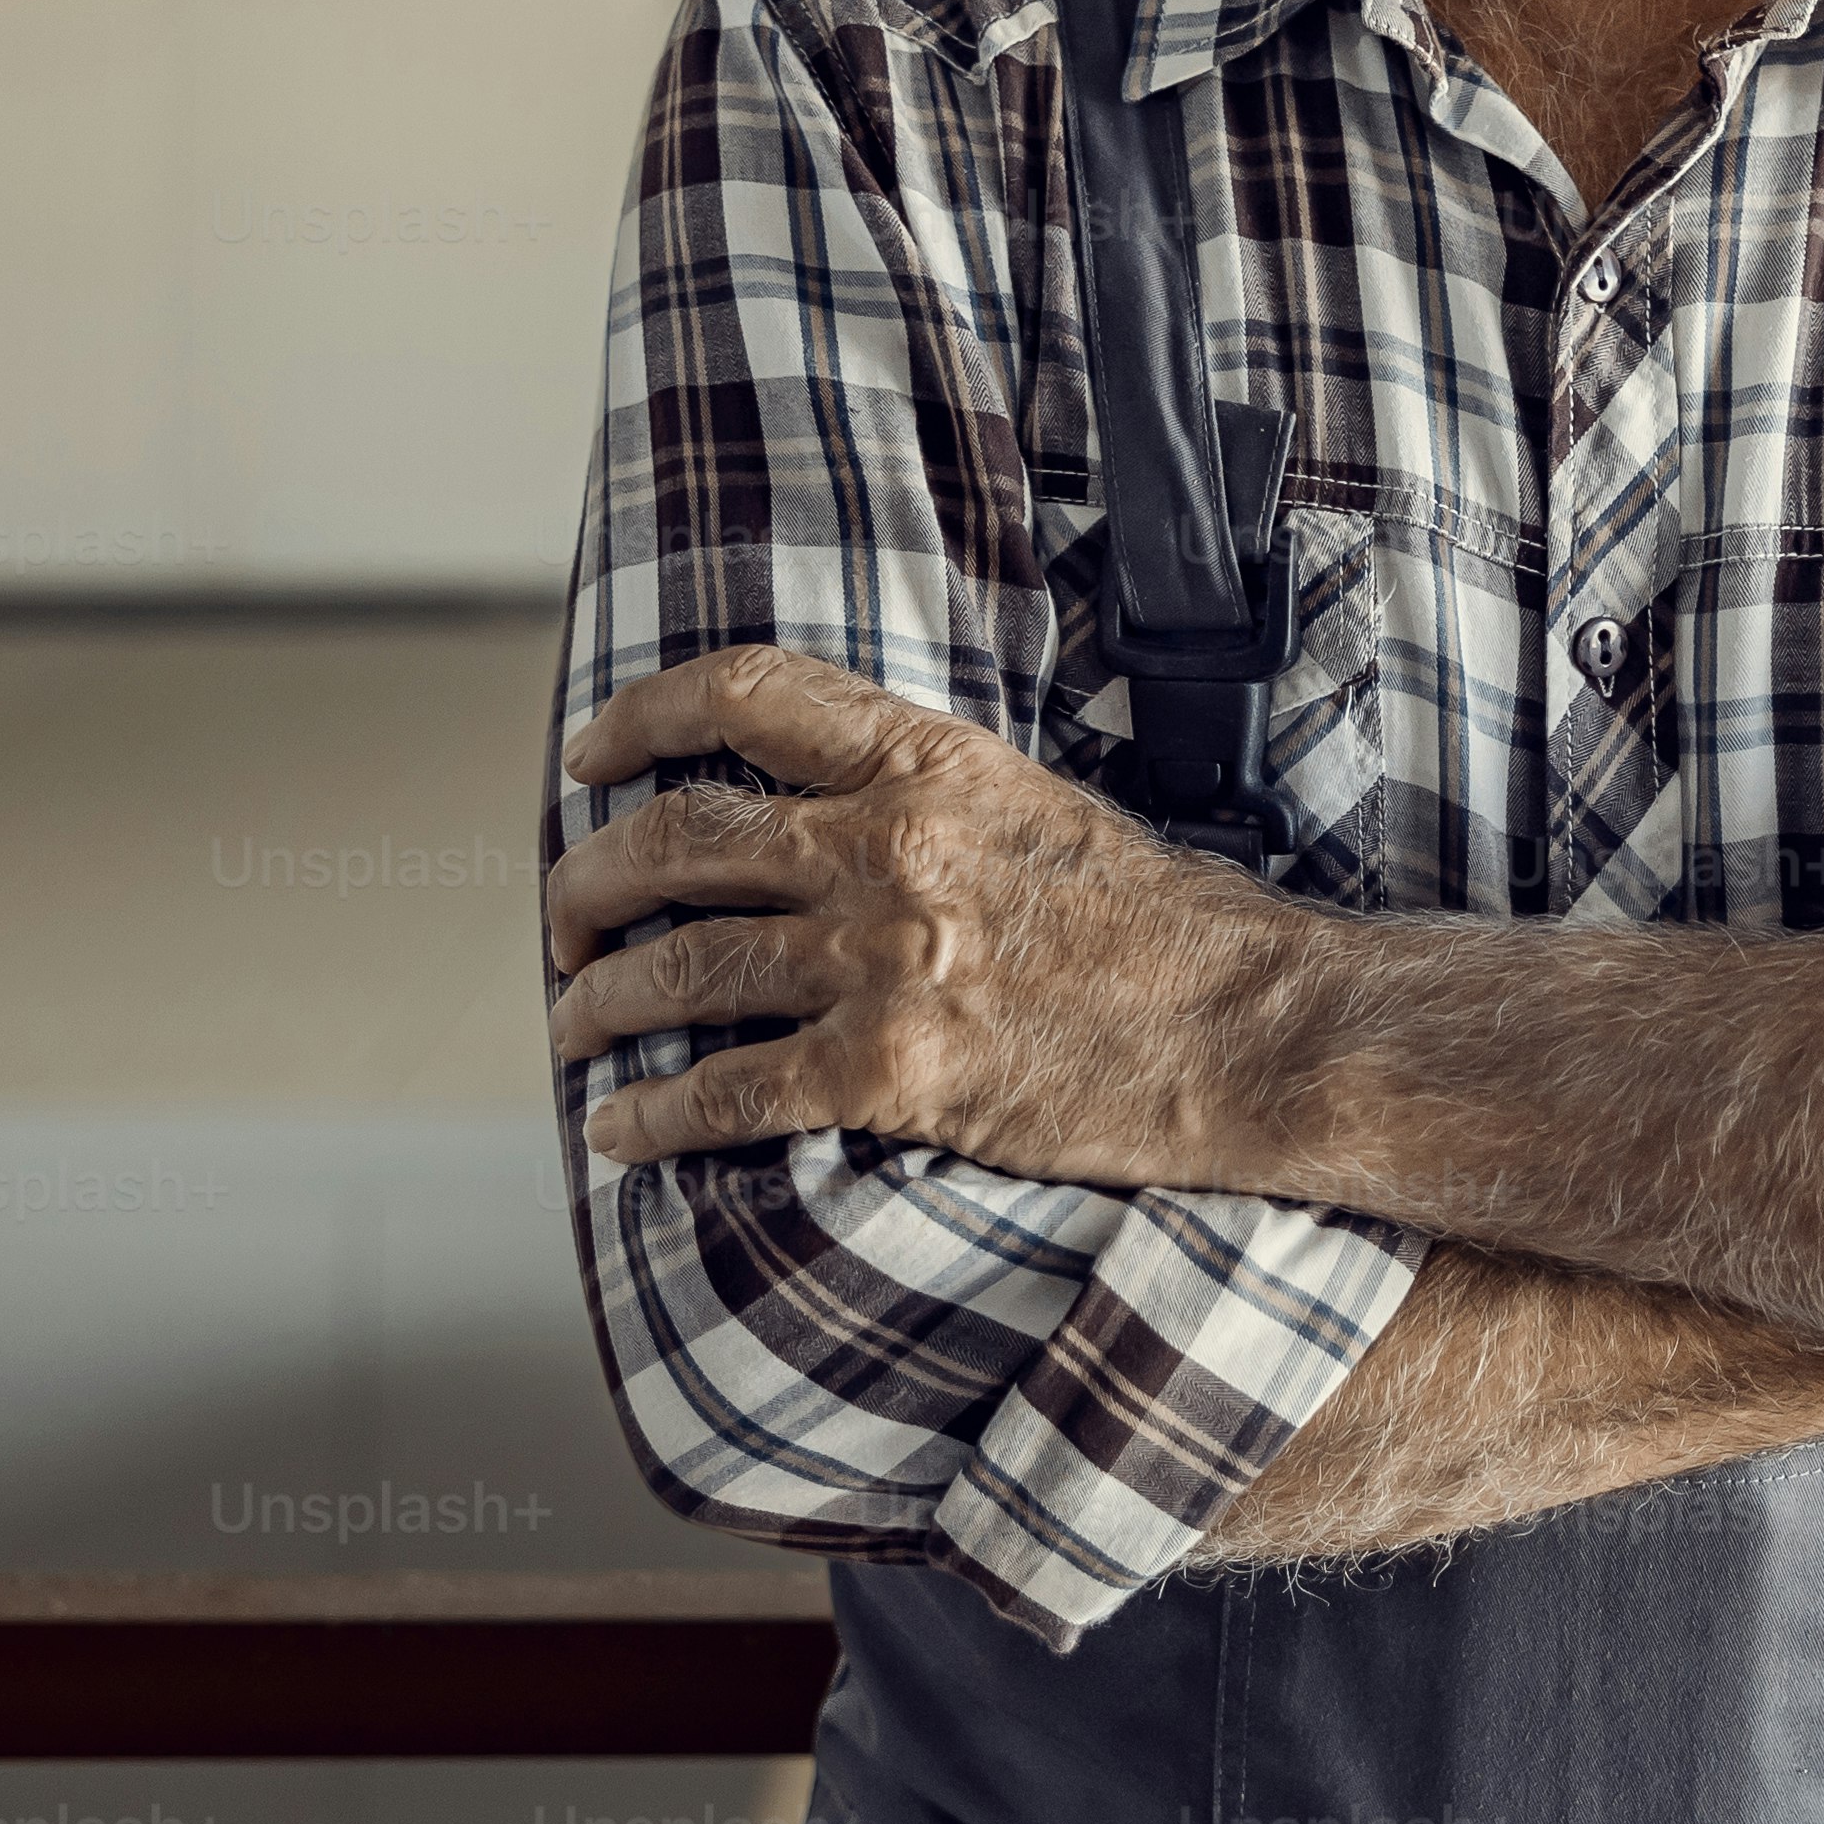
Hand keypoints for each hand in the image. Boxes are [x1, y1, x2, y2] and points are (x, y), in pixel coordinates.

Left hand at [543, 642, 1308, 1172]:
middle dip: (590, 881)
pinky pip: (726, 1089)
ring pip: (681, 964)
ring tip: (575, 1022)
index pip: (746, 691)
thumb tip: (825, 819)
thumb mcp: (1038, 813)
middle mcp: (889, 845)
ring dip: (600, 999)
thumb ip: (927, 802)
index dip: (642, 715)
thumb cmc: (1165, 932)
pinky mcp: (891, 1072)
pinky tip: (622, 1131)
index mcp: (929, 762)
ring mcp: (884, 958)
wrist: (1254, 1032)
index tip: (593, 758)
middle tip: (569, 920)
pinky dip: (653, 1114)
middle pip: (677, 836)